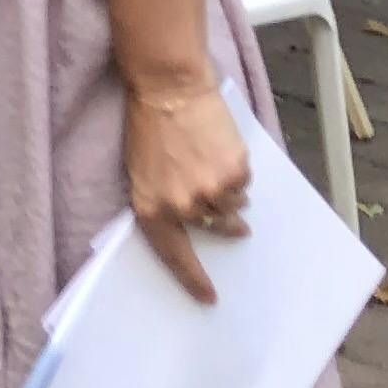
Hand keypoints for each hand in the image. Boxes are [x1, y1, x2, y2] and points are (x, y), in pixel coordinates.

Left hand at [124, 76, 252, 303]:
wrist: (168, 88)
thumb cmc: (149, 128)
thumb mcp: (142, 173)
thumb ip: (164, 202)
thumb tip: (194, 223)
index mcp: (152, 210)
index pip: (175, 257)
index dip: (193, 280)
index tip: (209, 298)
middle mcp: (182, 207)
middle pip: (215, 228)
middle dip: (222, 221)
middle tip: (227, 213)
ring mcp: (210, 192)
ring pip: (233, 207)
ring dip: (229, 192)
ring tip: (212, 163)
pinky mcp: (234, 173)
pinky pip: (244, 184)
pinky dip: (237, 172)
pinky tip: (221, 150)